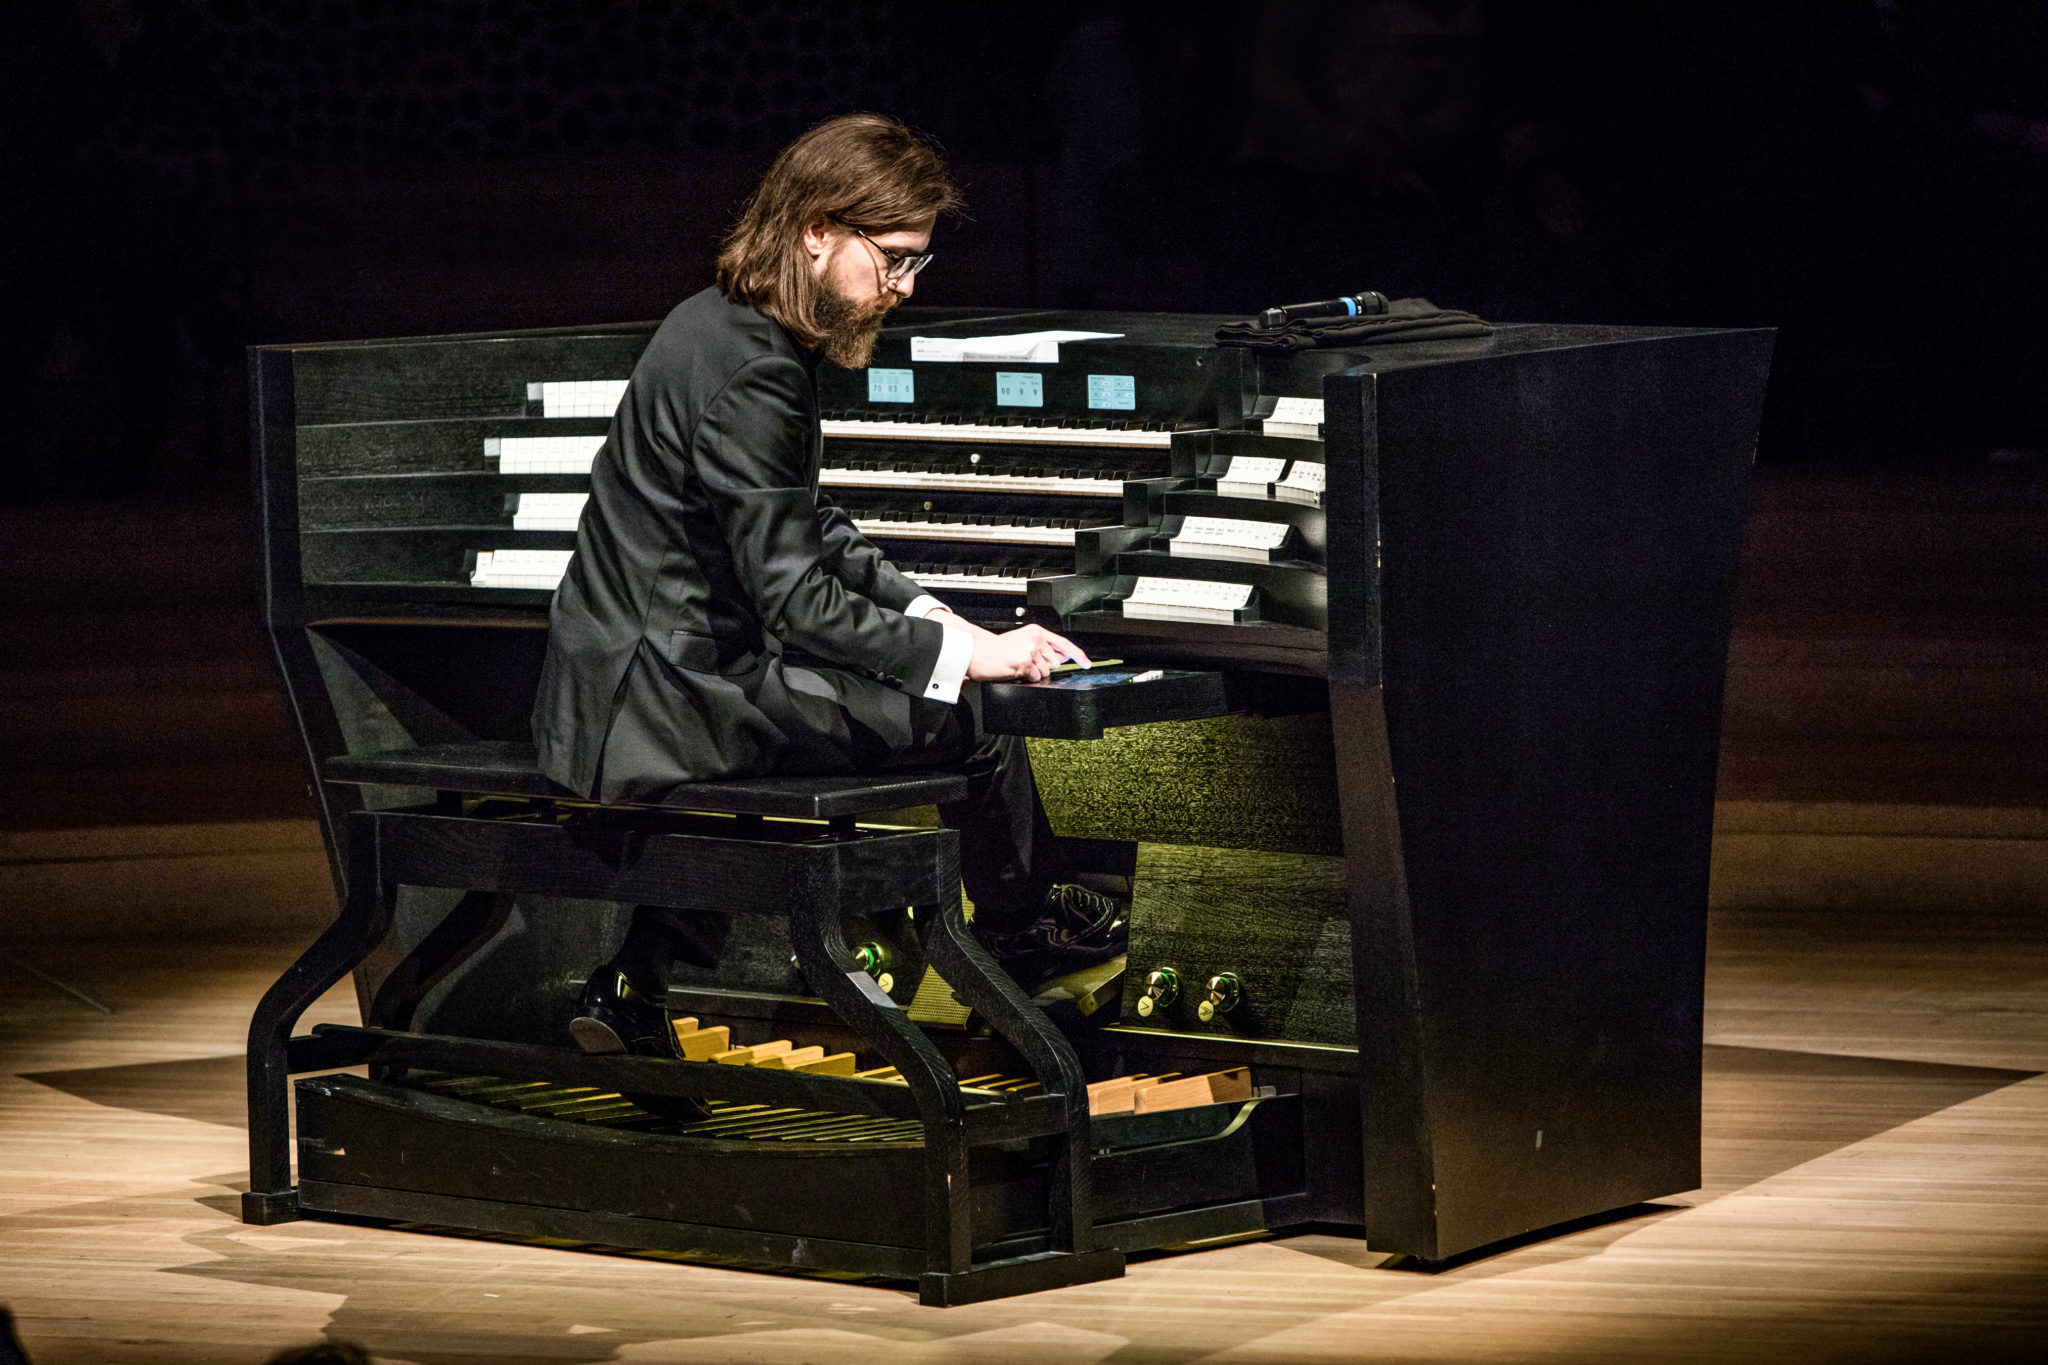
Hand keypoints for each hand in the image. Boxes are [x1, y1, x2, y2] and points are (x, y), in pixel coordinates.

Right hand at [964, 623, 1090, 682]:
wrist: (978, 654)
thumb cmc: (996, 650)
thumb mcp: (1021, 642)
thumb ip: (1043, 647)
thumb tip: (1064, 656)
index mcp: (1036, 631)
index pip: (1064, 643)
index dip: (1078, 655)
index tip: (1087, 664)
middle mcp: (1035, 638)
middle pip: (1055, 663)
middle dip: (1044, 667)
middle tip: (1026, 663)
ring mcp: (1030, 651)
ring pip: (1046, 672)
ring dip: (1034, 673)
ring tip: (1018, 666)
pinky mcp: (1025, 663)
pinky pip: (1035, 678)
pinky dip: (1026, 678)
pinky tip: (1015, 670)